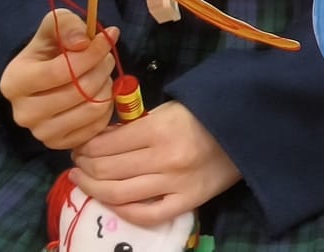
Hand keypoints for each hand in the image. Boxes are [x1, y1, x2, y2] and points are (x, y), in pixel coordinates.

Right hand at [0, 9, 117, 150]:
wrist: (42, 79)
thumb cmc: (48, 50)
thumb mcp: (53, 27)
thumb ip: (66, 25)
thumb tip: (83, 42)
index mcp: (14, 82)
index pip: (61, 71)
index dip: (91, 53)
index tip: (108, 37)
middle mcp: (23, 113)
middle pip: (81, 91)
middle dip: (101, 68)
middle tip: (105, 57)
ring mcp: (41, 133)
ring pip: (93, 109)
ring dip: (106, 86)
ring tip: (101, 73)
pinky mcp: (60, 145)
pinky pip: (97, 126)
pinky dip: (107, 106)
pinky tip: (99, 92)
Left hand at [70, 101, 240, 225]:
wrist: (245, 131)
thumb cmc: (204, 114)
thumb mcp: (169, 108)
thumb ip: (136, 123)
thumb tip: (100, 138)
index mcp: (160, 128)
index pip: (107, 144)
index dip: (86, 146)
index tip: (79, 145)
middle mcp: (165, 159)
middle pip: (108, 169)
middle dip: (85, 165)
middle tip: (77, 161)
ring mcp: (176, 184)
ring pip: (119, 194)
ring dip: (93, 187)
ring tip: (83, 180)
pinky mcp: (187, 202)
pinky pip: (147, 214)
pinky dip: (123, 210)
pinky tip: (110, 201)